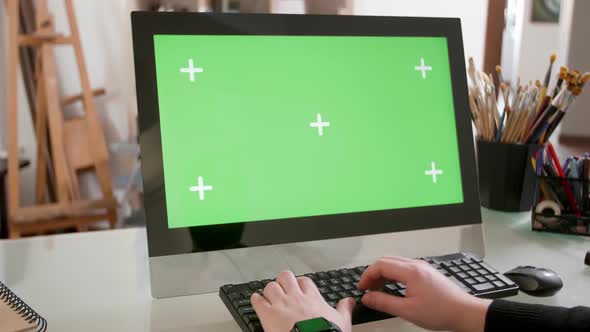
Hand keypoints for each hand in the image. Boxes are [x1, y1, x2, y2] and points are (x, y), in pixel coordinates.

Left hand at [251, 271, 354, 331]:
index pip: (304, 281)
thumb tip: (350, 302)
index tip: (299, 288)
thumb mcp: (341, 322)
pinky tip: (256, 300)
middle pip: (285, 276)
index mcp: (312, 298)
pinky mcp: (268, 315)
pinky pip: (257, 300)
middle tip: (282, 288)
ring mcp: (281, 305)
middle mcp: (295, 297)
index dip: (299, 283)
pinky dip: (256, 299)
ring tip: (269, 295)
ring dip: (269, 290)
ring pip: (270, 286)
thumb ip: (344, 309)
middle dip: (282, 281)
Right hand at [358, 257, 490, 331]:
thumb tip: (368, 298)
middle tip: (367, 288)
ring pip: (395, 263)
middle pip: (387, 261)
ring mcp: (423, 267)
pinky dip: (394, 275)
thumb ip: (384, 302)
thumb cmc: (441, 311)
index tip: (362, 287)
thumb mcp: (407, 311)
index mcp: (410, 271)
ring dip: (383, 274)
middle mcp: (416, 265)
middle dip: (373, 273)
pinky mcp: (427, 273)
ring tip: (378, 289)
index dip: (367, 275)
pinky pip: (404, 267)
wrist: (464, 312)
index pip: (381, 265)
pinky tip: (393, 287)